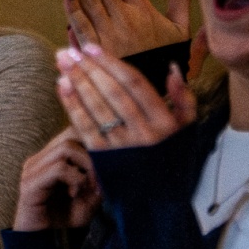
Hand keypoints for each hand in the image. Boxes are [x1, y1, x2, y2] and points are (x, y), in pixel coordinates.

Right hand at [12, 127, 100, 231]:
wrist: (39, 240)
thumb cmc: (63, 217)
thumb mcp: (90, 198)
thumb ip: (100, 181)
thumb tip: (115, 165)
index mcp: (49, 157)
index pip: (71, 130)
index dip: (93, 139)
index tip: (109, 160)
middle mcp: (39, 158)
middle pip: (71, 134)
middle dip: (94, 154)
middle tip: (101, 178)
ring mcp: (32, 169)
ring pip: (66, 148)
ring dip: (86, 167)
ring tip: (89, 186)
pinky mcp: (29, 183)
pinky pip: (58, 169)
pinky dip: (75, 180)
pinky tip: (74, 194)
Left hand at [56, 43, 194, 151]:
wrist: (157, 200)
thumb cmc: (171, 158)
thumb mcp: (186, 130)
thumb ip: (184, 99)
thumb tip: (172, 69)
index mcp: (165, 122)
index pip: (135, 84)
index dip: (111, 63)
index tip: (91, 48)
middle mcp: (144, 132)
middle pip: (112, 92)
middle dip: (89, 69)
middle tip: (69, 51)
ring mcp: (122, 145)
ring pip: (97, 107)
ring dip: (77, 82)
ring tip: (62, 63)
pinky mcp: (103, 157)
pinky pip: (85, 127)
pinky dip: (72, 105)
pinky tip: (61, 87)